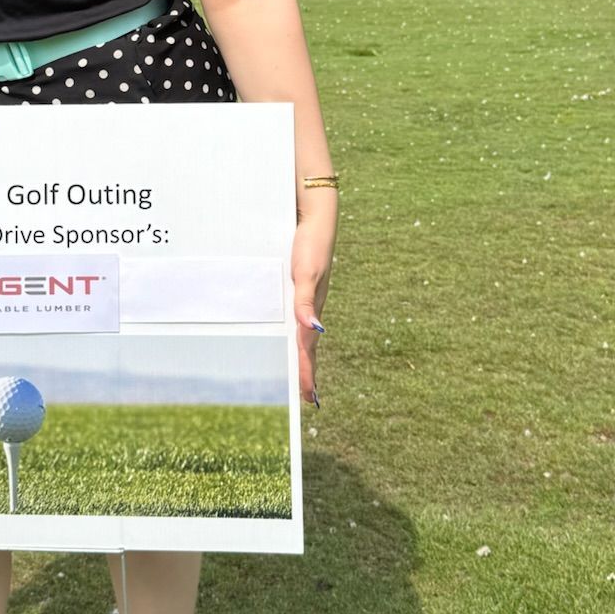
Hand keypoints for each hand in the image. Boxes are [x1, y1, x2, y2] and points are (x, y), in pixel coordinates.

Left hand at [291, 207, 333, 407]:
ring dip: (304, 354)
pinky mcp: (303, 286)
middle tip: (308, 396)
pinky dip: (300, 333)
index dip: (307, 372)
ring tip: (303, 372)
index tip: (309, 397)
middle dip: (308, 371)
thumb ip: (306, 301)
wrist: (316, 217)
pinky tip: (298, 334)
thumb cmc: (310, 243)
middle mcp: (311, 306)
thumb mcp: (306, 273)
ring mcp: (308, 297)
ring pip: (305, 333)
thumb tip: (314, 330)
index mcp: (312, 308)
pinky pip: (300, 317)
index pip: (308, 348)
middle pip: (309, 346)